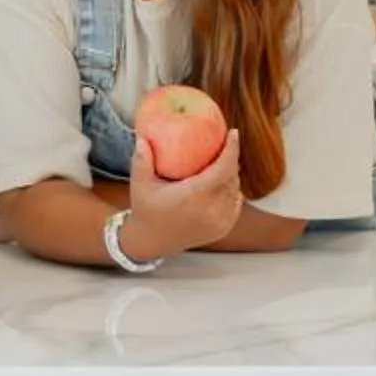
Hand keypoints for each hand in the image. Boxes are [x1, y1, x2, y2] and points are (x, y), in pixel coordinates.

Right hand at [124, 128, 243, 259]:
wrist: (152, 242)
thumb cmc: (146, 210)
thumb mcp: (140, 183)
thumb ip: (142, 159)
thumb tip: (143, 136)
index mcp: (194, 196)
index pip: (223, 169)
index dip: (232, 149)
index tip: (233, 134)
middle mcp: (211, 210)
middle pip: (232, 177)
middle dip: (231, 158)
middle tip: (225, 144)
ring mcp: (219, 222)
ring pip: (235, 190)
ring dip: (232, 175)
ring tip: (223, 162)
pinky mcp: (222, 229)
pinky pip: (235, 205)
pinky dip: (232, 191)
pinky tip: (224, 183)